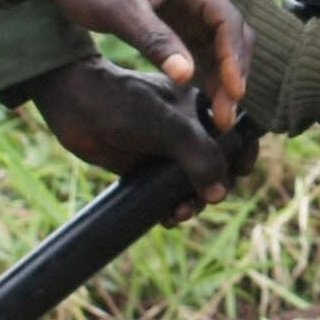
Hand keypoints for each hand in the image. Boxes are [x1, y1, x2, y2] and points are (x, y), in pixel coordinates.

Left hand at [0, 0, 248, 131]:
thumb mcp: (119, 12)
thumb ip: (155, 41)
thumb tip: (187, 76)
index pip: (227, 19)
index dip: (234, 58)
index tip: (234, 93)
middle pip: (231, 35)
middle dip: (233, 74)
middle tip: (226, 116)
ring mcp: (187, 6)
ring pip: (219, 46)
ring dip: (223, 79)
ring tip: (220, 119)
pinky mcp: (175, 22)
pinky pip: (201, 50)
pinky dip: (206, 75)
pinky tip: (204, 103)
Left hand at [26, 58, 247, 213]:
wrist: (76, 105)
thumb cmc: (124, 103)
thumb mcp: (170, 127)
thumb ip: (201, 157)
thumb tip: (218, 194)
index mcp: (199, 107)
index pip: (236, 131)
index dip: (243, 152)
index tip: (242, 170)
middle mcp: (187, 129)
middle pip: (218, 165)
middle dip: (216, 186)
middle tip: (206, 199)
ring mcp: (165, 150)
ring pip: (193, 183)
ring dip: (193, 203)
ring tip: (179, 213)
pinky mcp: (145, 168)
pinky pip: (168, 193)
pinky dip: (172, 207)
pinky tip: (167, 217)